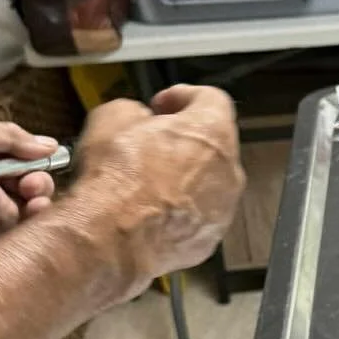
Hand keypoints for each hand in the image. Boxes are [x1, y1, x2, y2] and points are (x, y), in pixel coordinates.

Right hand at [68, 85, 245, 298]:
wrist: (112, 241)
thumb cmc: (116, 181)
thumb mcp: (110, 119)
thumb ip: (132, 111)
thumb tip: (134, 118)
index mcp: (212, 130)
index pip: (212, 99)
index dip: (183, 97)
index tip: (162, 105)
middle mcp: (228, 169)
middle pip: (213, 143)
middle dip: (183, 139)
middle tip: (151, 142)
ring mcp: (223, 208)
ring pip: (208, 183)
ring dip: (183, 177)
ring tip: (146, 181)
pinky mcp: (209, 239)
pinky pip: (198, 216)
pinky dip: (180, 211)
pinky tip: (149, 211)